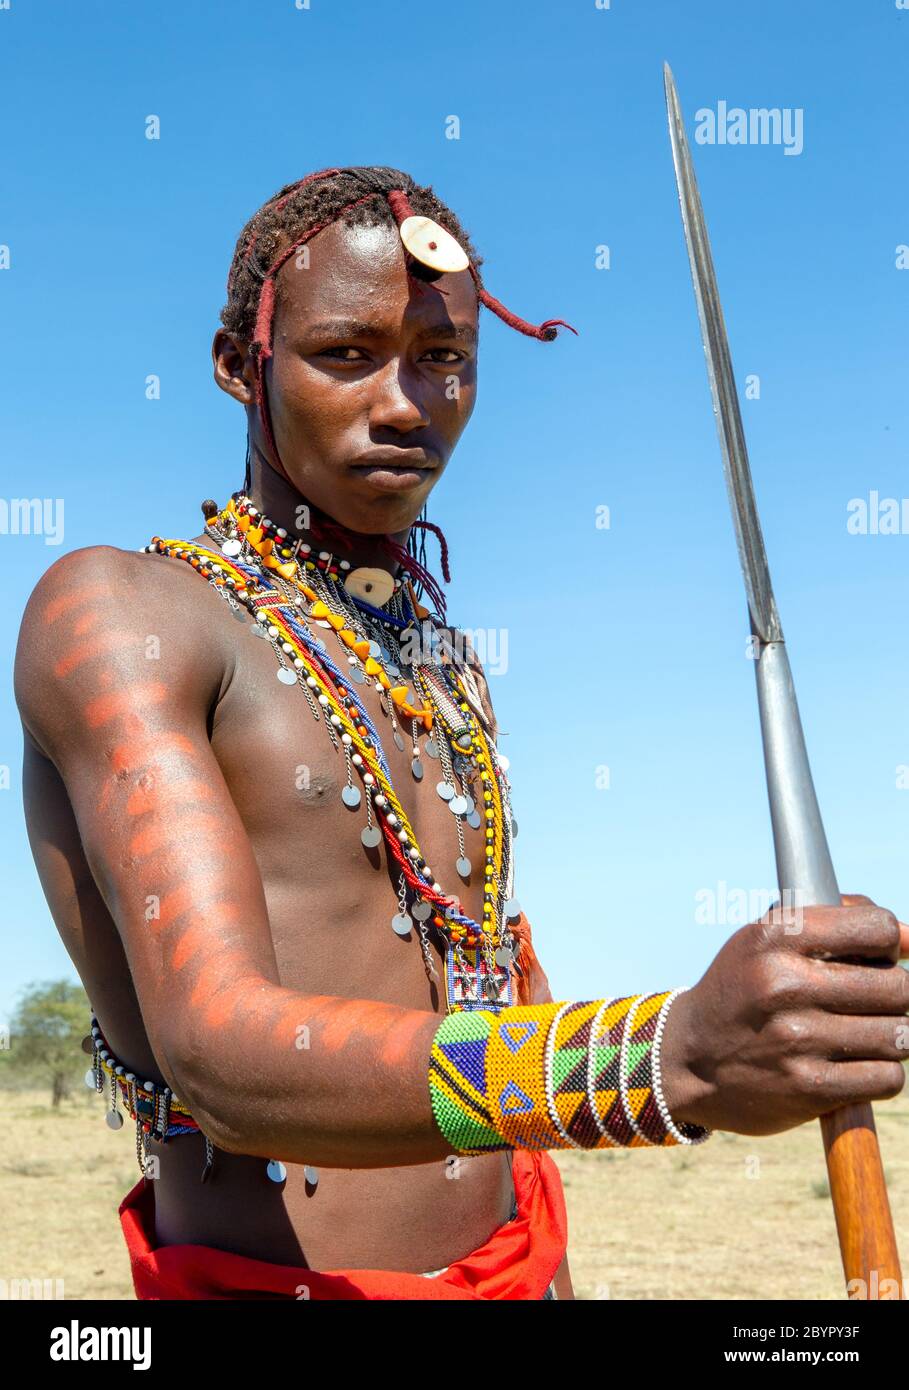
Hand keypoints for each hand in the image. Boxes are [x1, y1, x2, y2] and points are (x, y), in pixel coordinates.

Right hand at [659, 894, 908, 1136]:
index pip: (878, 927)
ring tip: (865, 1031)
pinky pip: (888, 1077)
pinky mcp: (809, 1088)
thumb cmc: (744, 989)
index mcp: (775, 937)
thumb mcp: (769, 940)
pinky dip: (882, 1071)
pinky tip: (856, 1063)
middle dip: (896, 993)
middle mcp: (785, 984)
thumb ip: (839, 924)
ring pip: (901, 1033)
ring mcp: (797, 1039)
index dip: (889, 943)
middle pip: (898, 986)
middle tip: (873, 1000)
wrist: (688, 1060)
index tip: (876, 957)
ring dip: (893, 1034)